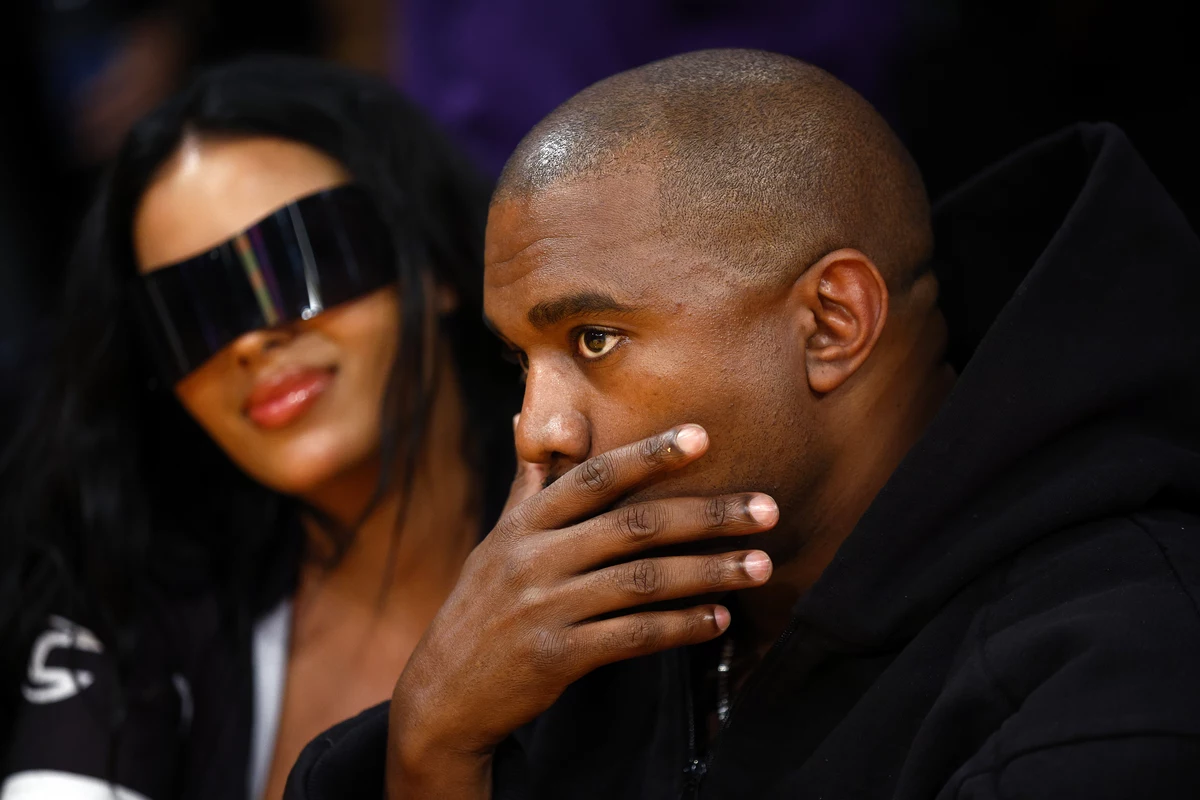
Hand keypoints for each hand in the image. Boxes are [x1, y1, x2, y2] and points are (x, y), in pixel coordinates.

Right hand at [387, 424, 777, 797]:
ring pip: (642, 582)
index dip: (649, 455)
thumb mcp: (497, 540)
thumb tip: (529, 421)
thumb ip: (529, 486)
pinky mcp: (556, 657)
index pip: (594, 477)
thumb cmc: (481, 606)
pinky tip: (719, 620)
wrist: (442, 692)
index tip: (702, 436)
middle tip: (767, 509)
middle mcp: (535, 558)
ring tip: (760, 566)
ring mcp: (544, 608)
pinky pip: (631, 637)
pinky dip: (680, 627)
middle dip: (707, 515)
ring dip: (708, 572)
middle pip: (635, 526)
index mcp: (526, 523)